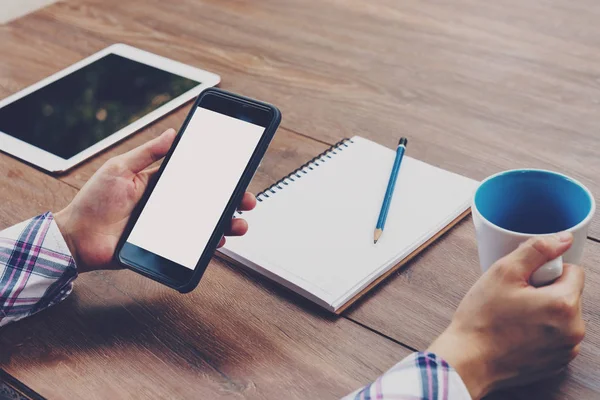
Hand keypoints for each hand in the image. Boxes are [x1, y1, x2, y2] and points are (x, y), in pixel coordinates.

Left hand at [54, 129, 256, 272]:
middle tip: (247, 199)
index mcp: (159, 183)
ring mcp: (168, 226)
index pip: (195, 176)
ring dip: (226, 222)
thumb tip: (171, 134)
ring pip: (205, 224)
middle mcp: (168, 204)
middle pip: (207, 201)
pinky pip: (192, 246)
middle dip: (231, 200)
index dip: (217, 175)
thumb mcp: (120, 168)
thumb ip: (147, 153)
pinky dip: (208, 244)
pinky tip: (218, 240)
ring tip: (239, 223)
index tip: (236, 171)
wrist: (77, 238)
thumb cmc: (93, 202)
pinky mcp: (165, 247)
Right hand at [428, 233, 584, 398]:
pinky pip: (556, 335)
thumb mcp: (503, 272)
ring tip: (513, 317)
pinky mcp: (556, 363)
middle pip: (568, 293)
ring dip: (544, 311)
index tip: (524, 281)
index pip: (573, 271)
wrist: (468, 361)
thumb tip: (563, 239)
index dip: (545, 270)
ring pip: (562, 315)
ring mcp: (566, 350)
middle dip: (545, 291)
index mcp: (565, 305)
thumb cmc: (482, 320)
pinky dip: (541, 330)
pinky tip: (516, 332)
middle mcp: (574, 331)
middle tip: (514, 298)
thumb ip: (536, 250)